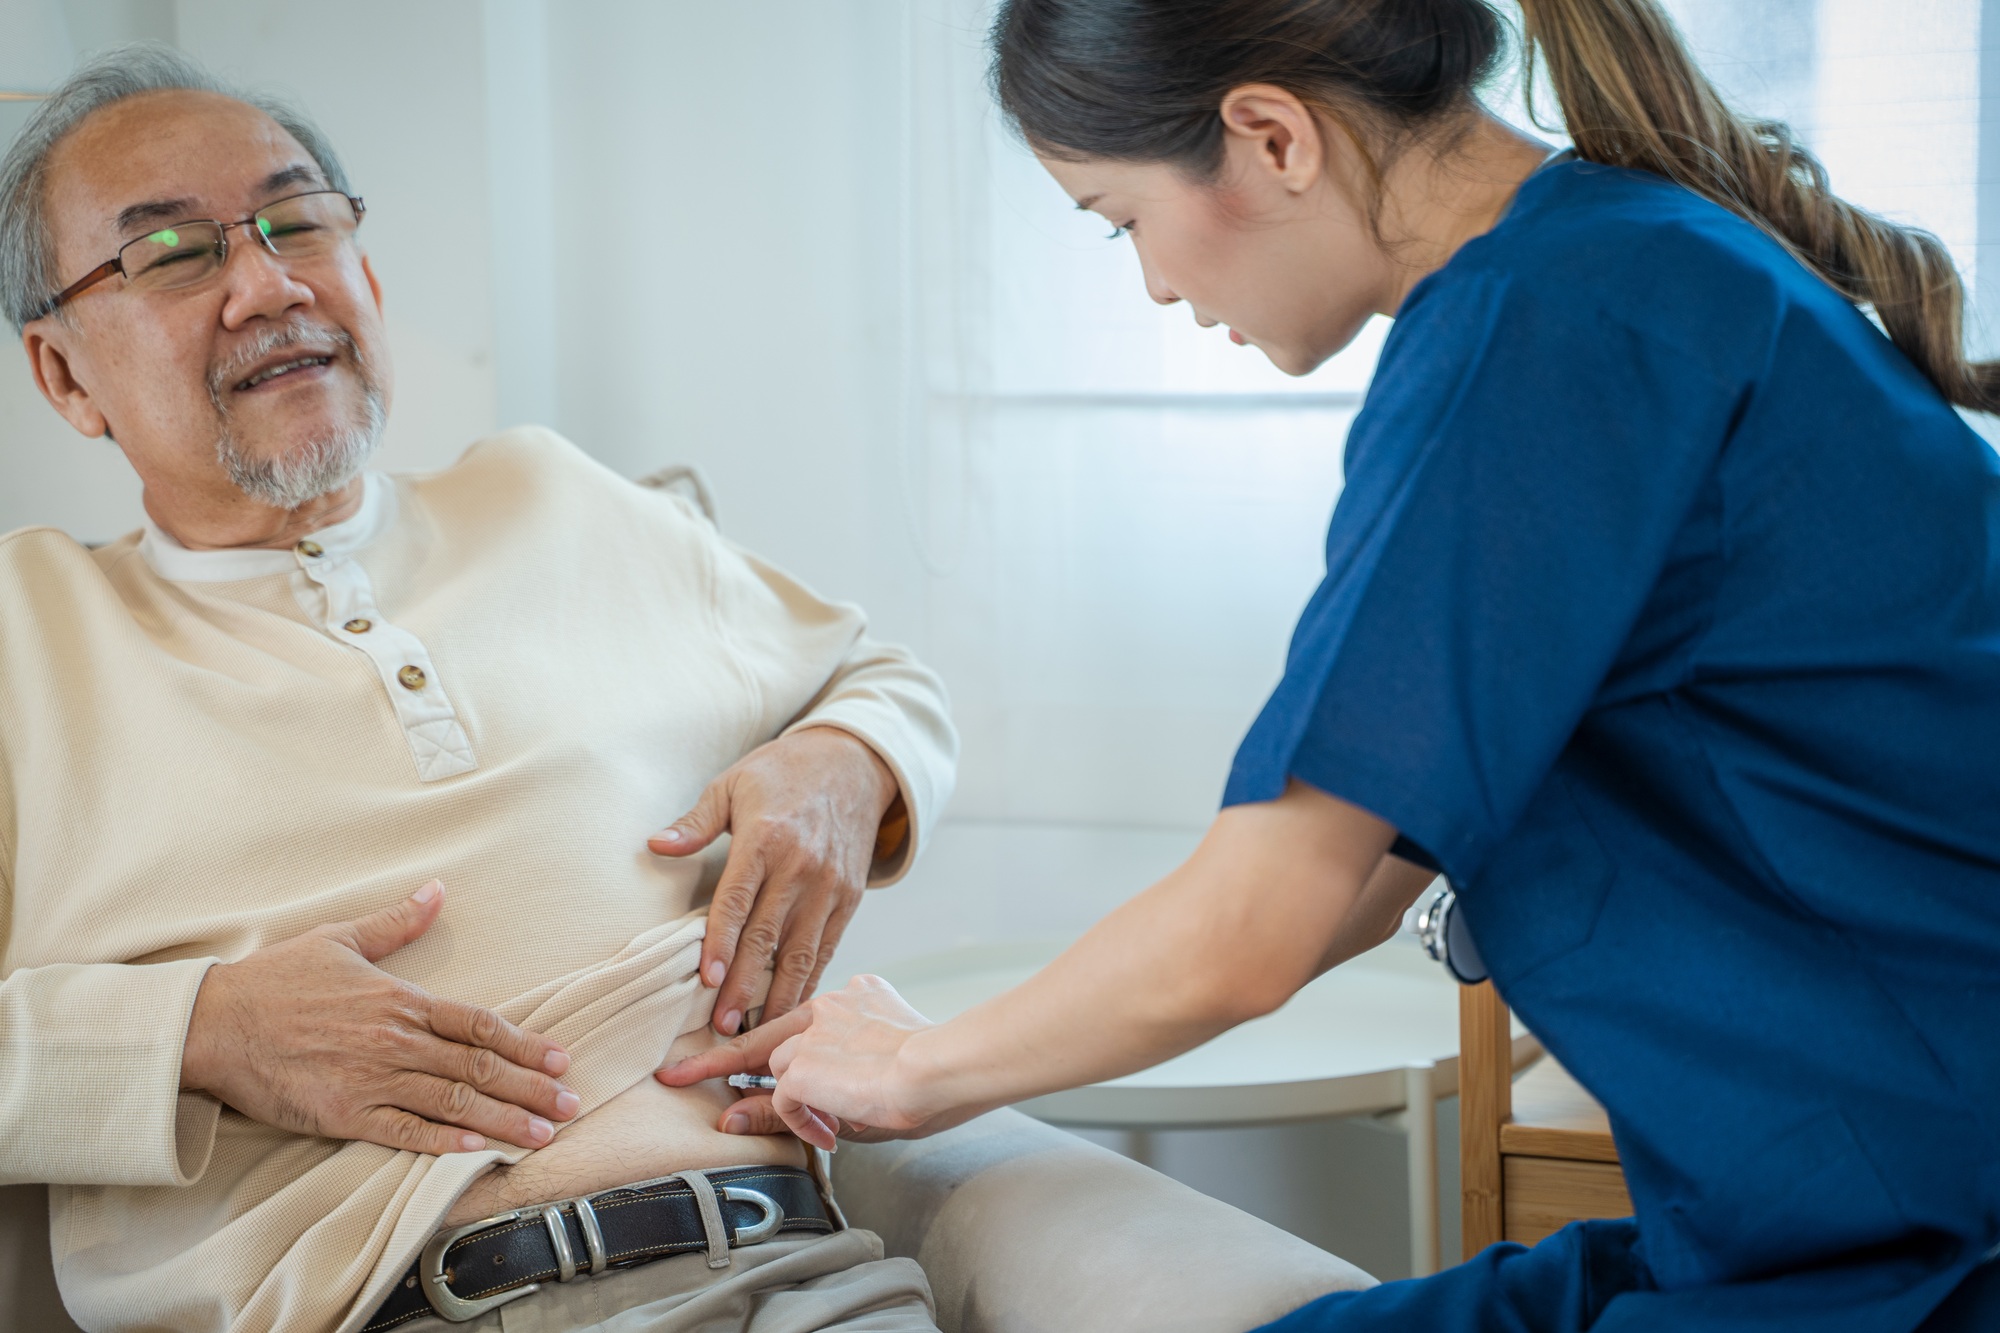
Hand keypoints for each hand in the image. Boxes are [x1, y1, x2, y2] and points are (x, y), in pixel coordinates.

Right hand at [180, 880, 579, 1155]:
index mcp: (400, 1000)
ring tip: (543, 1134)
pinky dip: (443, 1142)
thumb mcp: (340, 938)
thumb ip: (396, 922)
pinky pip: (404, 1131)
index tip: (559, 1058)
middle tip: (571, 1104)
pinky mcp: (344, 1113)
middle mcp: (395, 1040)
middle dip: (530, 1087)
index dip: (524, 1042)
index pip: (478, 1024)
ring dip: (503, 1119)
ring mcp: (371, 1079)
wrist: (214, 1023)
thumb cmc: (276, 980)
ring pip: (452, 1103)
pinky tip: (477, 1151)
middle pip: (477, 1067)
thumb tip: (438, 889)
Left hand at [649, 727, 899, 1035]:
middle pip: (768, 935)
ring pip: (802, 950)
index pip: (738, 899)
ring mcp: (830, 885)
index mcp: (766, 838)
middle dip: (745, 985)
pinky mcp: (850, 897)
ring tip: (756, 1031)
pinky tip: (794, 1007)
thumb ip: (695, 821)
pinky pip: (828, 947)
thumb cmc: (782, 773)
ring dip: (779, 995)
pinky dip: (812, 980)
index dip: (721, 942)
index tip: (707, 980)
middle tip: (724, 1027)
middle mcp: (801, 866)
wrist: (853, 763)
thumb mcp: (732, 783)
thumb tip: (655, 845)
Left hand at [658, 975, 966, 1151]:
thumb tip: (734, 1115)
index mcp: (851, 1000)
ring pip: (774, 1071)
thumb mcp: (866, 1089)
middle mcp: (825, 1006)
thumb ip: (803, 1100)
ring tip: (803, 1127)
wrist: (943, 1068)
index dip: (767, 1041)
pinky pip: (784, 1103)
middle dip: (714, 1061)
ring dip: (784, 1106)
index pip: (797, 1022)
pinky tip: (832, 1133)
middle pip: (760, 1036)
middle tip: (676, 1075)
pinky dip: (803, 1124)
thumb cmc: (930, 1080)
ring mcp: (810, 1032)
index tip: (739, 1050)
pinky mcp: (801, 1062)